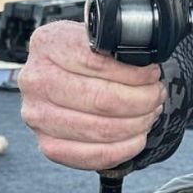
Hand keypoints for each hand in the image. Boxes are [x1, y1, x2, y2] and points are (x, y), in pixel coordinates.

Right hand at [18, 20, 164, 170]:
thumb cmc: (86, 55)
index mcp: (48, 45)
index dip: (134, 74)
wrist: (60, 74)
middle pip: (101, 100)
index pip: (96, 63)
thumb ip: (116, 45)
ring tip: (149, 113)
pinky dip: (124, 149)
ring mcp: (38, 115)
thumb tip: (146, 62)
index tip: (152, 75)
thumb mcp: (96, 37)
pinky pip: (93, 155)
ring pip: (101, 129)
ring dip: (137, 124)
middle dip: (142, 100)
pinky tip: (137, 136)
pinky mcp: (48, 144)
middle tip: (156, 95)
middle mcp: (36, 80)